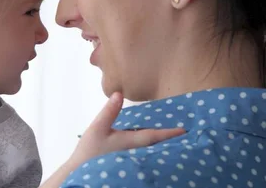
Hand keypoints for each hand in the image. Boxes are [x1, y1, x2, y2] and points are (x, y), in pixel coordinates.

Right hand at [40, 92, 184, 187]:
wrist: (80, 173)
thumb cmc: (90, 151)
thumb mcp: (97, 128)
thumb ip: (109, 111)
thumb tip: (119, 93)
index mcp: (131, 142)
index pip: (154, 136)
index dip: (170, 132)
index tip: (185, 130)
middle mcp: (136, 152)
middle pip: (157, 145)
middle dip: (170, 139)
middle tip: (184, 134)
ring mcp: (132, 160)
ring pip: (151, 151)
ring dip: (161, 145)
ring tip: (173, 140)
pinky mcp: (127, 164)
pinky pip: (144, 155)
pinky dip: (151, 150)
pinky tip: (152, 148)